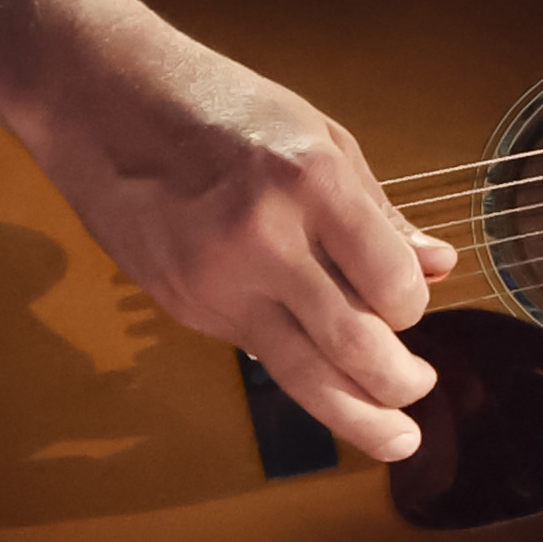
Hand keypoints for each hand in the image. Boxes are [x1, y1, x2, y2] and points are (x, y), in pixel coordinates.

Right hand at [27, 24, 459, 462]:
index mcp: (311, 181)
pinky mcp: (185, 307)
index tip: (411, 300)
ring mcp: (218, 281)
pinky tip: (319, 367)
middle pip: (353, 347)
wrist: (104, 103)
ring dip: (360, 418)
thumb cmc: (220, 105)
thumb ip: (379, 213)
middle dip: (399, 384)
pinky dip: (296, 365)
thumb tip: (438, 265)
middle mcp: (265, 239)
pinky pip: (258, 351)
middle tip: (420, 389)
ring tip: (396, 438)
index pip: (391, 284)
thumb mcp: (319, 137)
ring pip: (302, 377)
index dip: (414, 304)